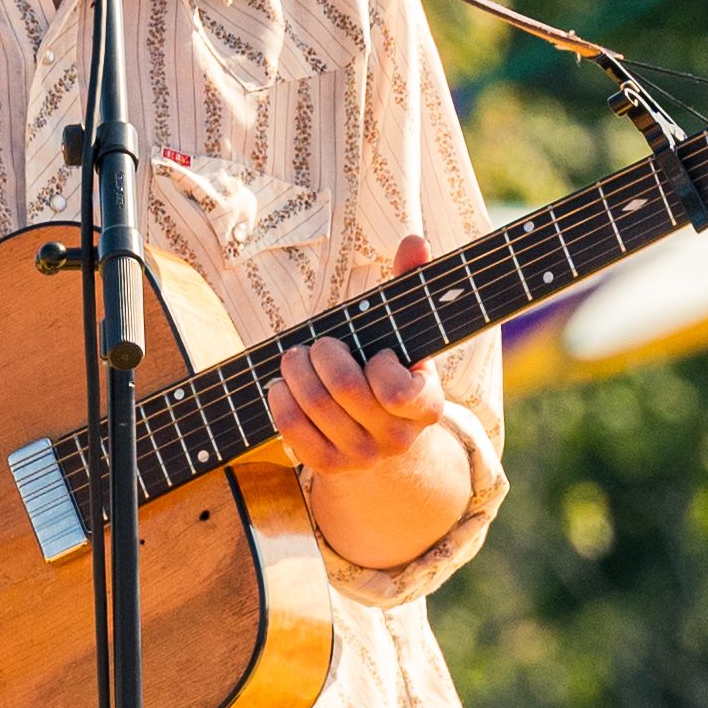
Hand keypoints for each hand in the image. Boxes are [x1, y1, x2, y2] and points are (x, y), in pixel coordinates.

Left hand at [267, 235, 451, 473]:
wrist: (376, 434)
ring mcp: (363, 457)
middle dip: (322, 353)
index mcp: (426, 406)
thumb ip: (410, 285)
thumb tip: (414, 241)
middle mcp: (398, 439)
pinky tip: (283, 385)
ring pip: (315, 405)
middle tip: (318, 344)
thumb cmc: (387, 367)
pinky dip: (282, 400)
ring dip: (296, 370)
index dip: (379, 365)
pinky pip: (293, 430)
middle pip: (344, 389)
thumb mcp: (403, 332)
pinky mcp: (329, 467)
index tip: (376, 353)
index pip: (398, 391)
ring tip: (295, 357)